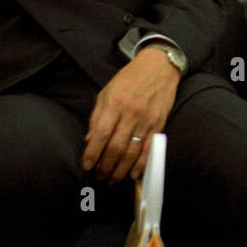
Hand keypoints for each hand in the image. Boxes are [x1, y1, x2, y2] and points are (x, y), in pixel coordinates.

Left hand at [82, 48, 180, 183]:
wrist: (158, 66)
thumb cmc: (129, 78)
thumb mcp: (107, 91)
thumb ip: (97, 116)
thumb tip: (89, 140)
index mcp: (115, 103)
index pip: (101, 134)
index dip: (92, 153)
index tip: (87, 165)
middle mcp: (131, 113)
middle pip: (116, 147)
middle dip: (105, 166)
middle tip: (99, 176)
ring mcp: (147, 120)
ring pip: (132, 152)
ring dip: (120, 170)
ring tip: (112, 179)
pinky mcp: (159, 124)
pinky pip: (149, 149)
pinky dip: (140, 165)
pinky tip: (132, 174)